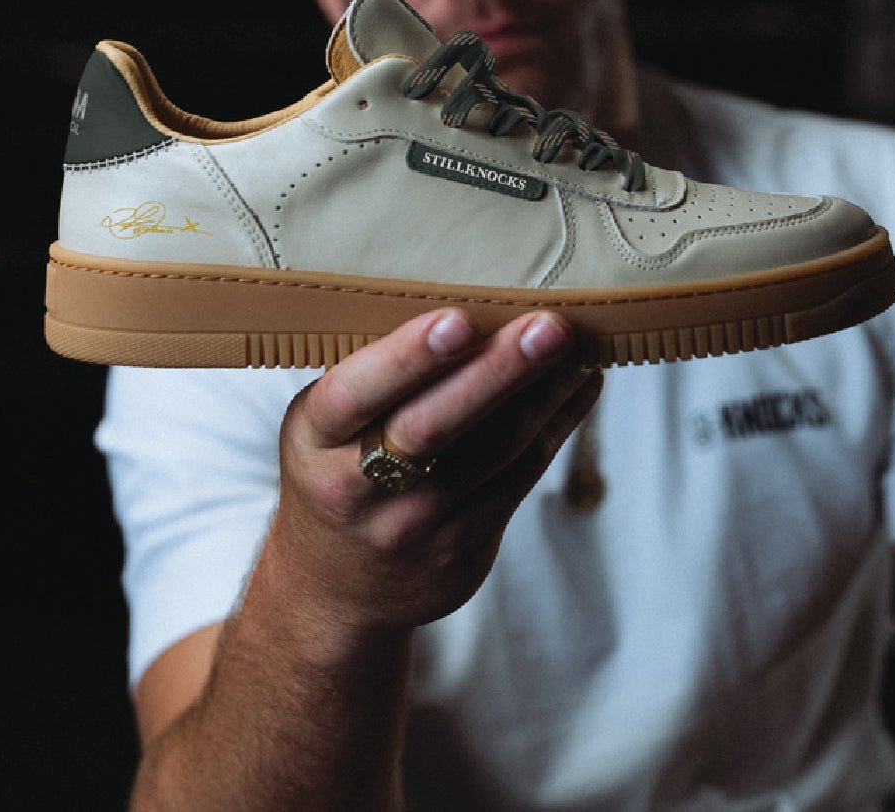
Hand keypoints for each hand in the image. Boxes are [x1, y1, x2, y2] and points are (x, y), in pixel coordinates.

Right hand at [269, 307, 602, 630]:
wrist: (333, 590)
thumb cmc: (334, 471)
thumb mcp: (323, 425)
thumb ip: (376, 375)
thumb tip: (472, 304)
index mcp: (314, 440)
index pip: (356, 395)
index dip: (407, 359)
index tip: (458, 320)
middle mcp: (357, 488)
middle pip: (435, 427)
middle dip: (498, 372)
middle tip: (548, 328)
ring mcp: (414, 527)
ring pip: (494, 451)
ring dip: (545, 393)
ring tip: (578, 345)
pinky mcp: (464, 550)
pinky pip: (522, 476)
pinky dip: (556, 424)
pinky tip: (580, 384)